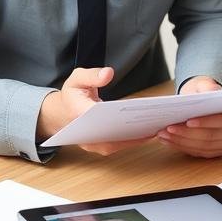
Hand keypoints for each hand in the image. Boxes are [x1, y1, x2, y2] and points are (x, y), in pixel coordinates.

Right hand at [37, 67, 151, 155]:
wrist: (64, 114)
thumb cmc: (73, 95)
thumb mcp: (77, 78)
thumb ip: (92, 75)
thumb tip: (108, 73)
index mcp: (78, 113)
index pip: (97, 115)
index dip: (116, 114)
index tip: (134, 109)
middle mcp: (85, 134)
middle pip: (112, 133)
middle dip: (132, 126)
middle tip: (153, 118)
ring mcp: (93, 144)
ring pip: (118, 142)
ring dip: (137, 135)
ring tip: (157, 124)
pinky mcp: (102, 147)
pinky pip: (120, 145)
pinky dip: (135, 139)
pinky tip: (151, 130)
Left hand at [159, 76, 221, 157]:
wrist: (203, 101)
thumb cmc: (205, 93)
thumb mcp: (205, 84)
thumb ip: (210, 87)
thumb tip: (212, 92)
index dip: (206, 122)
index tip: (188, 121)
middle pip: (212, 136)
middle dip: (188, 134)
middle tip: (169, 128)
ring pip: (203, 146)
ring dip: (181, 141)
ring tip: (164, 134)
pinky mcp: (215, 152)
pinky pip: (198, 152)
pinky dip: (181, 147)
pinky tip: (168, 140)